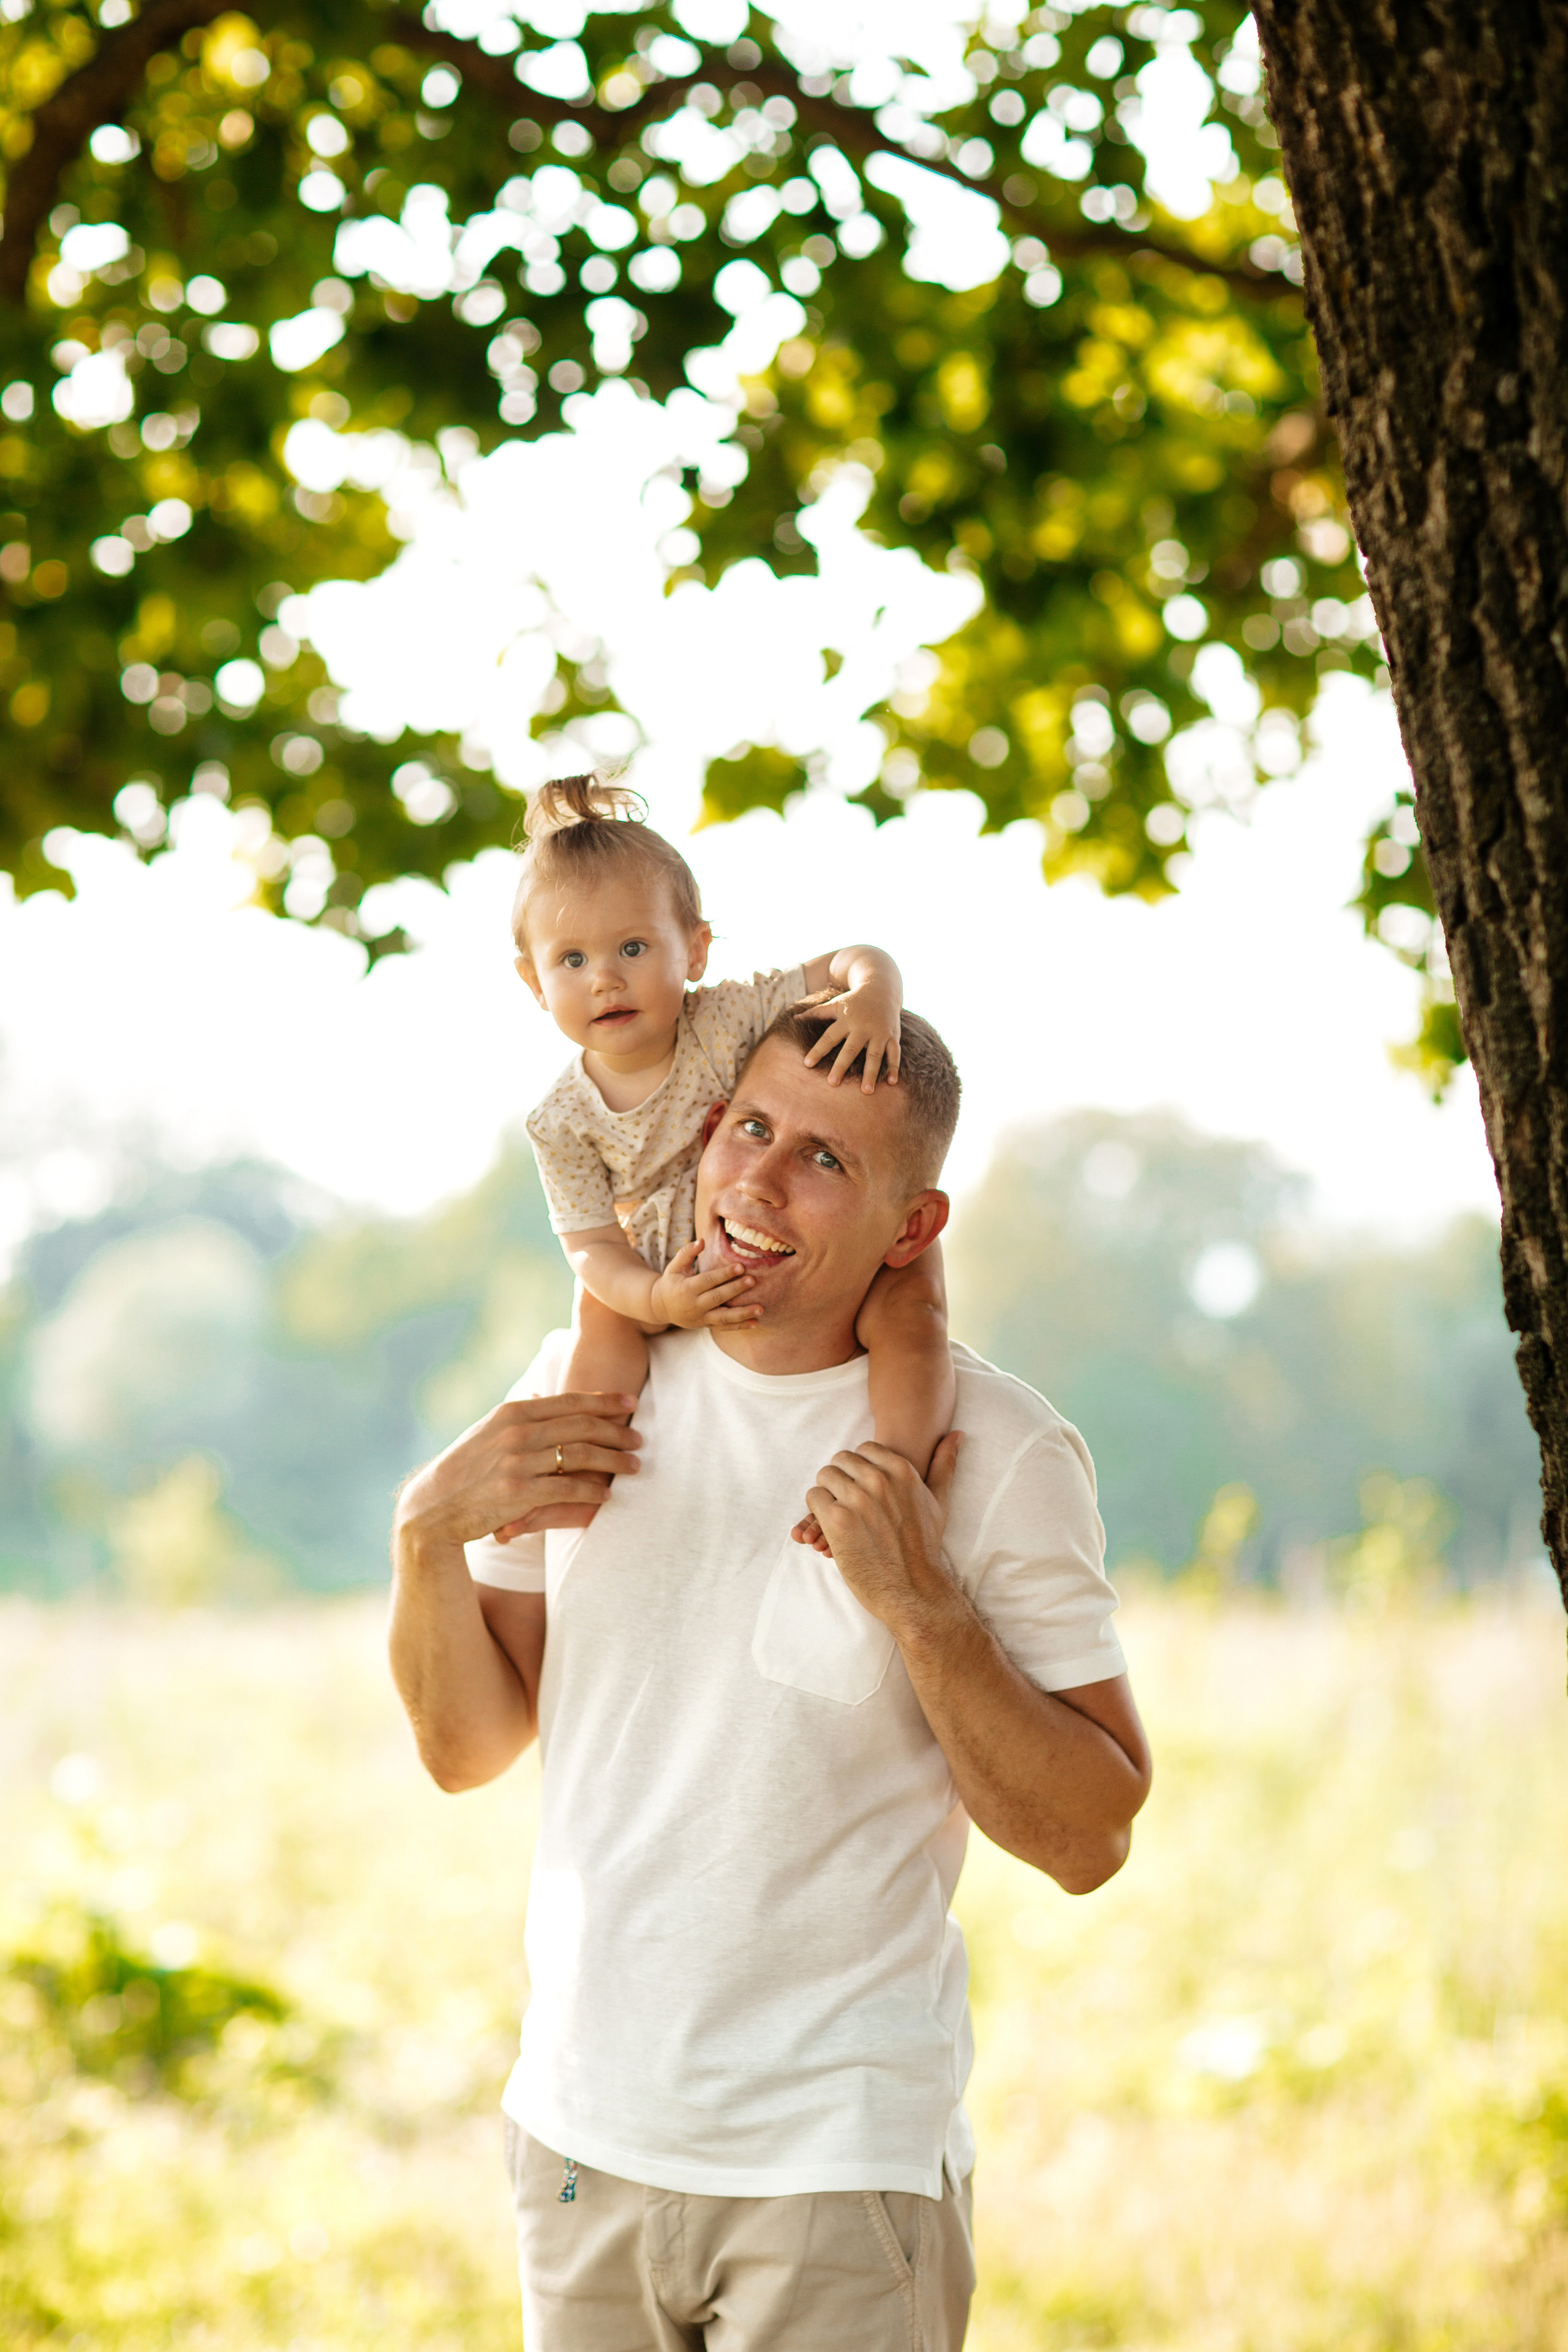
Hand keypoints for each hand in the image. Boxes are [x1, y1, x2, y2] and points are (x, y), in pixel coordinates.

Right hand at [396, 1392, 642, 1550]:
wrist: (433, 1507)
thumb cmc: (465, 1469)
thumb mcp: (488, 1431)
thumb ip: (520, 1416)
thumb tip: (546, 1396)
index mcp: (512, 1413)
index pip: (569, 1402)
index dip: (604, 1401)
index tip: (630, 1403)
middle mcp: (517, 1433)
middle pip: (582, 1426)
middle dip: (617, 1432)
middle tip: (639, 1438)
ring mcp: (518, 1463)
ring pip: (581, 1456)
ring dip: (613, 1462)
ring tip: (634, 1467)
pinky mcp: (519, 1494)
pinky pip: (567, 1490)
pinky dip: (591, 1491)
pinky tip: (605, 1495)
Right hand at [649, 1240, 761, 1328]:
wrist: (660, 1307)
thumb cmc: (671, 1282)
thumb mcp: (674, 1266)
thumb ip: (687, 1253)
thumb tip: (701, 1240)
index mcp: (686, 1289)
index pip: (708, 1281)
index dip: (724, 1274)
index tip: (741, 1267)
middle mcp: (694, 1305)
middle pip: (718, 1298)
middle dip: (736, 1289)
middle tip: (752, 1281)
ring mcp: (701, 1318)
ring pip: (724, 1317)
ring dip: (743, 1314)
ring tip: (760, 1309)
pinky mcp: (706, 1325)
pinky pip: (725, 1327)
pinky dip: (740, 1326)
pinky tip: (755, 1323)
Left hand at [802, 983, 902, 1091]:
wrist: (882, 988)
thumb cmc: (854, 1001)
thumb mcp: (835, 1004)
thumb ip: (816, 1013)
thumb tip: (794, 1019)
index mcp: (846, 1020)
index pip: (829, 1037)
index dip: (818, 1050)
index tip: (807, 1064)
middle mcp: (862, 1027)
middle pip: (851, 1049)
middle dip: (841, 1066)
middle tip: (832, 1083)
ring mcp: (879, 1032)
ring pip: (875, 1055)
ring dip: (871, 1073)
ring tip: (866, 1092)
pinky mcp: (892, 1036)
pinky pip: (894, 1054)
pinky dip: (894, 1068)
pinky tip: (891, 1083)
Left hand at [802, 1434, 964, 1627]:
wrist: (914, 1590)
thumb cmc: (925, 1548)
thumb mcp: (939, 1502)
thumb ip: (944, 1464)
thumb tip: (956, 1434)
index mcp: (902, 1470)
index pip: (864, 1449)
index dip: (859, 1468)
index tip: (863, 1489)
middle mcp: (879, 1480)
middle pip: (841, 1460)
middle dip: (841, 1479)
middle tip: (848, 1502)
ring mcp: (856, 1499)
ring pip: (825, 1476)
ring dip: (827, 1493)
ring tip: (839, 1514)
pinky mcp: (837, 1520)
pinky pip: (814, 1498)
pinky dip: (817, 1512)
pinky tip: (831, 1528)